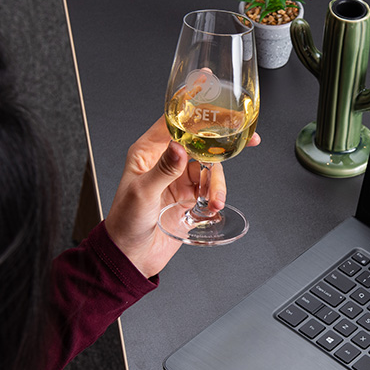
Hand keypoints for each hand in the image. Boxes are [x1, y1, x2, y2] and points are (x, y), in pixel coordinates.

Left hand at [104, 118, 260, 277]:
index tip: (219, 113)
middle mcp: (166, 162)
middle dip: (221, 145)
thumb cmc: (124, 222)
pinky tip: (212, 207)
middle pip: (200, 144)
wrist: (132, 256)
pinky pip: (211, 190)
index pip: (174, 124)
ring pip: (209, 169)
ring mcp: (179, 180)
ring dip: (217, 184)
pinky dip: (216, 197)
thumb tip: (179, 148)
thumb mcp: (142, 193)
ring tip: (215, 201)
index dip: (197, 116)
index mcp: (148, 152)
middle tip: (245, 141)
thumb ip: (163, 170)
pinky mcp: (190, 198)